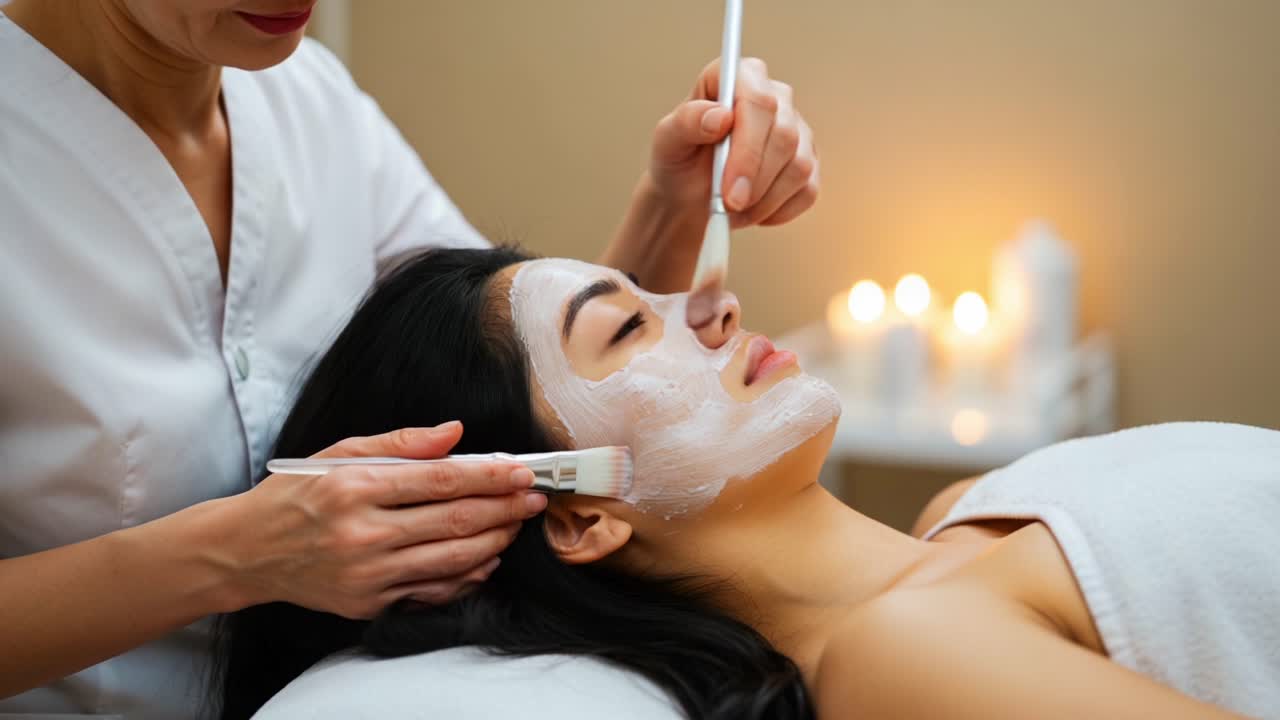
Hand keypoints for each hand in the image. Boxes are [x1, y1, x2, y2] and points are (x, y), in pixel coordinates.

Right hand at [223, 421, 545, 618]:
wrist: (248, 552)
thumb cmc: (297, 495)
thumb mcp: (339, 454)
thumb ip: (402, 443)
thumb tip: (456, 432)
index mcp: (355, 488)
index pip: (440, 480)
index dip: (489, 475)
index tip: (521, 470)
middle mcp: (362, 534)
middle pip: (454, 521)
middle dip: (505, 508)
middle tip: (534, 497)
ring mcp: (367, 574)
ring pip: (452, 559)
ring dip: (496, 540)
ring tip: (517, 523)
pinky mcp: (369, 603)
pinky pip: (434, 591)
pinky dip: (469, 575)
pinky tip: (487, 557)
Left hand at [650, 57, 818, 228]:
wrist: (691, 193)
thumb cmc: (679, 159)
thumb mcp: (667, 141)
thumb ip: (687, 122)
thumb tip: (721, 116)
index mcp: (740, 77)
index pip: (759, 101)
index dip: (748, 147)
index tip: (729, 187)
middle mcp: (775, 97)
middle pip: (785, 135)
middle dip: (755, 180)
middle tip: (728, 206)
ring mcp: (798, 130)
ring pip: (799, 167)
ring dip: (763, 200)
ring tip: (732, 208)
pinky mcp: (809, 162)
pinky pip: (807, 191)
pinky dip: (776, 211)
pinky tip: (752, 210)